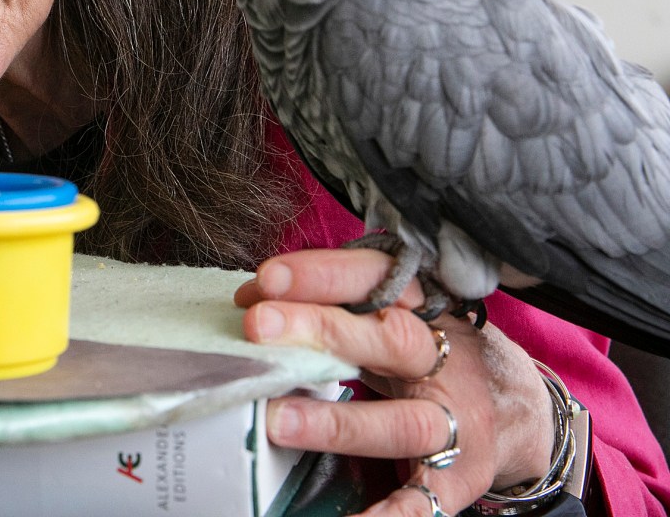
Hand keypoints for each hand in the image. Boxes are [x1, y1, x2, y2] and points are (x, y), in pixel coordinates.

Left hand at [234, 248, 555, 515]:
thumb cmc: (427, 355)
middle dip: (323, 330)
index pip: (377, 278)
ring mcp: (454, 423)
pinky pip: (423, 500)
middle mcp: (444, 361)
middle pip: (390, 340)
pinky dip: (389, 515)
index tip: (268, 278)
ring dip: (338, 422)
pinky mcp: (457, 478)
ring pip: (402, 422)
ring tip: (277, 421)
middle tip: (258, 327)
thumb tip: (248, 300)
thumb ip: (332, 306)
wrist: (517, 412)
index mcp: (423, 310)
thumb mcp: (393, 317)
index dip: (324, 274)